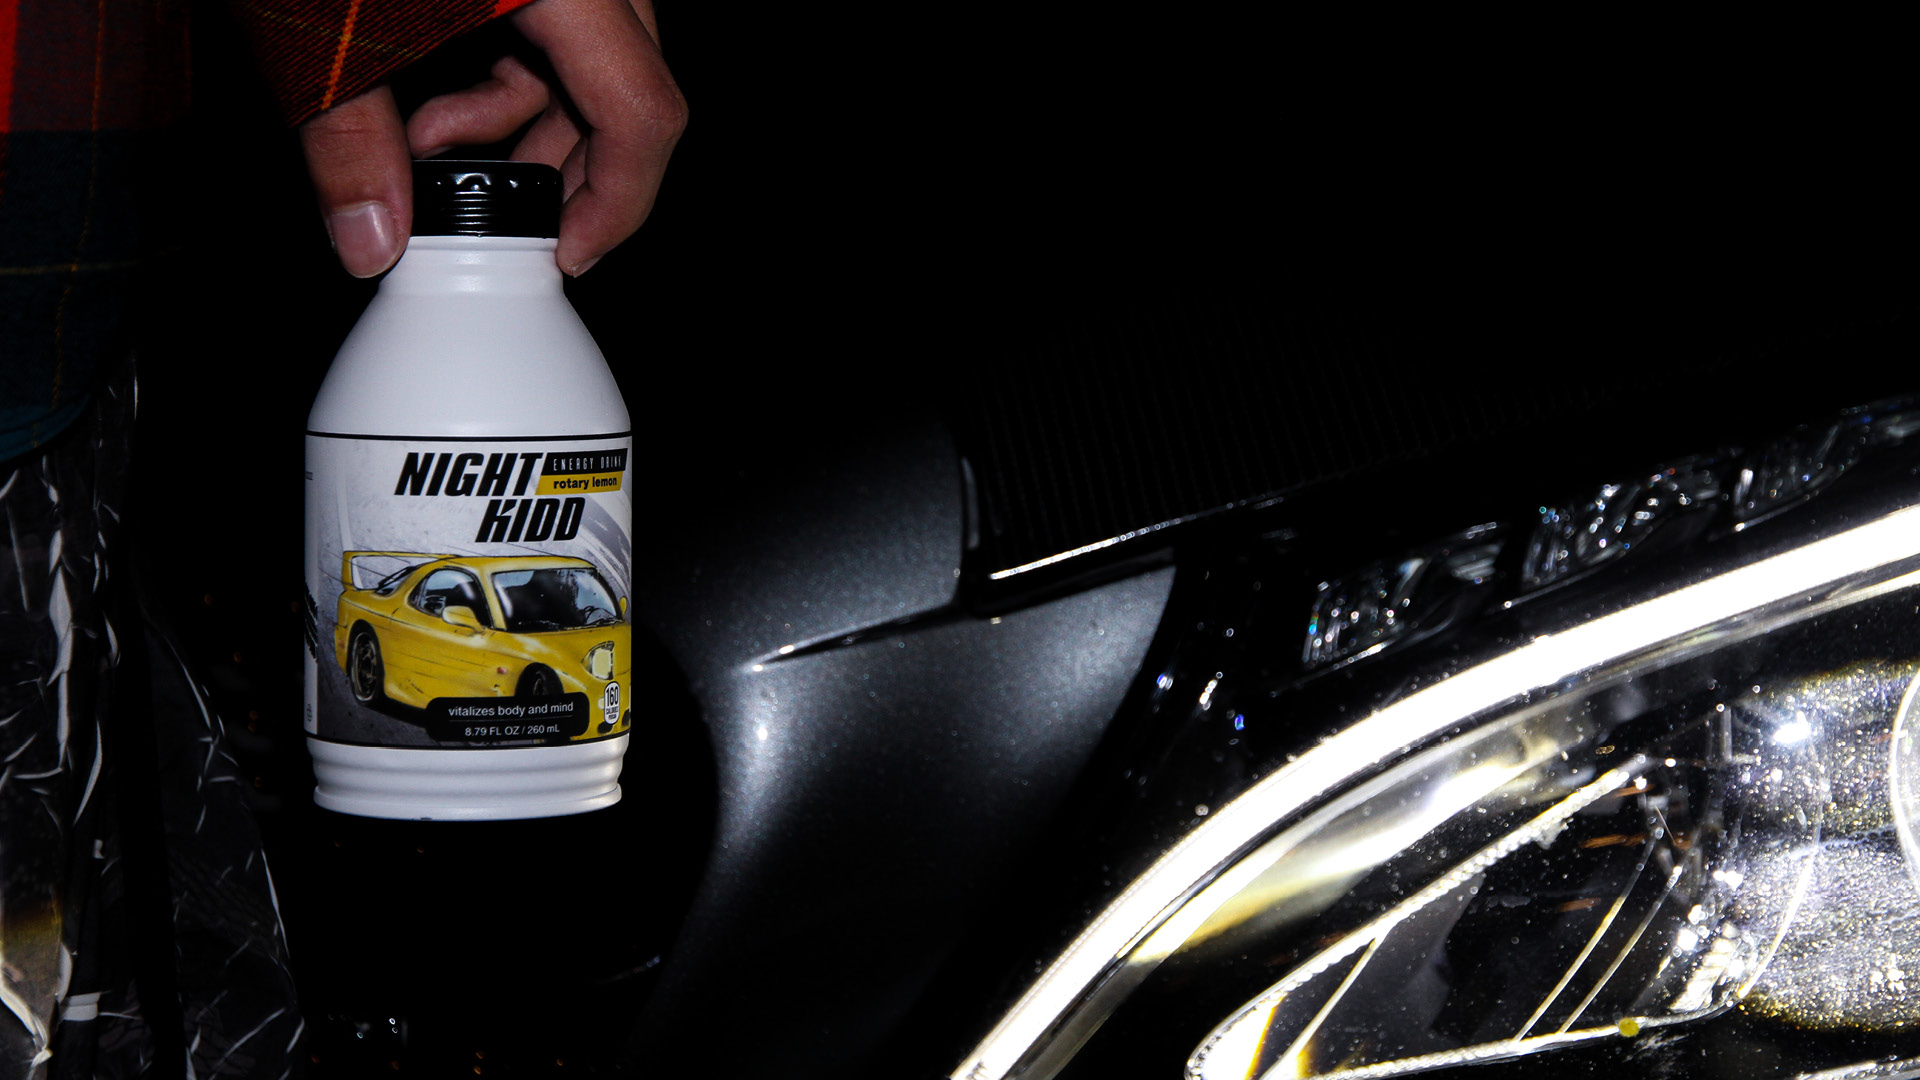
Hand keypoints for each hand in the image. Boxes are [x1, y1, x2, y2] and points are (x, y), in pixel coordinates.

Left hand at [298, 0, 686, 277]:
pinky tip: (432, 96)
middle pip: (629, 91)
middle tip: (502, 216)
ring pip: (590, 64)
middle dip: (565, 167)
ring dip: (522, 124)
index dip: (618, 200)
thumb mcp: (320, 30)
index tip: (570, 250)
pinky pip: (557, 29)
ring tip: (430, 143)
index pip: (643, 112)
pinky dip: (506, 75)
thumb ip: (349, 141)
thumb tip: (373, 240)